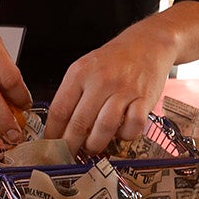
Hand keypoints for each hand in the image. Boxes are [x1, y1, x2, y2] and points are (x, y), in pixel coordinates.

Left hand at [44, 26, 174, 154]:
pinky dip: (124, 136)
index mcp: (80, 72)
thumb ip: (73, 94)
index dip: (53, 134)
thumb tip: (60, 128)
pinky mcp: (144, 99)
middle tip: (69, 154)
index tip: (51, 146)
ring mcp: (124, 90)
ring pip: (103, 128)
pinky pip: (131, 128)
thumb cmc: (114, 60)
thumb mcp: (86, 68)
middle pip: (79, 123)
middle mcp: (101, 80)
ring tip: (92, 147)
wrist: (147, 44)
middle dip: (71, 145)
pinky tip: (119, 133)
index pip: (59, 110)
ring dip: (95, 144)